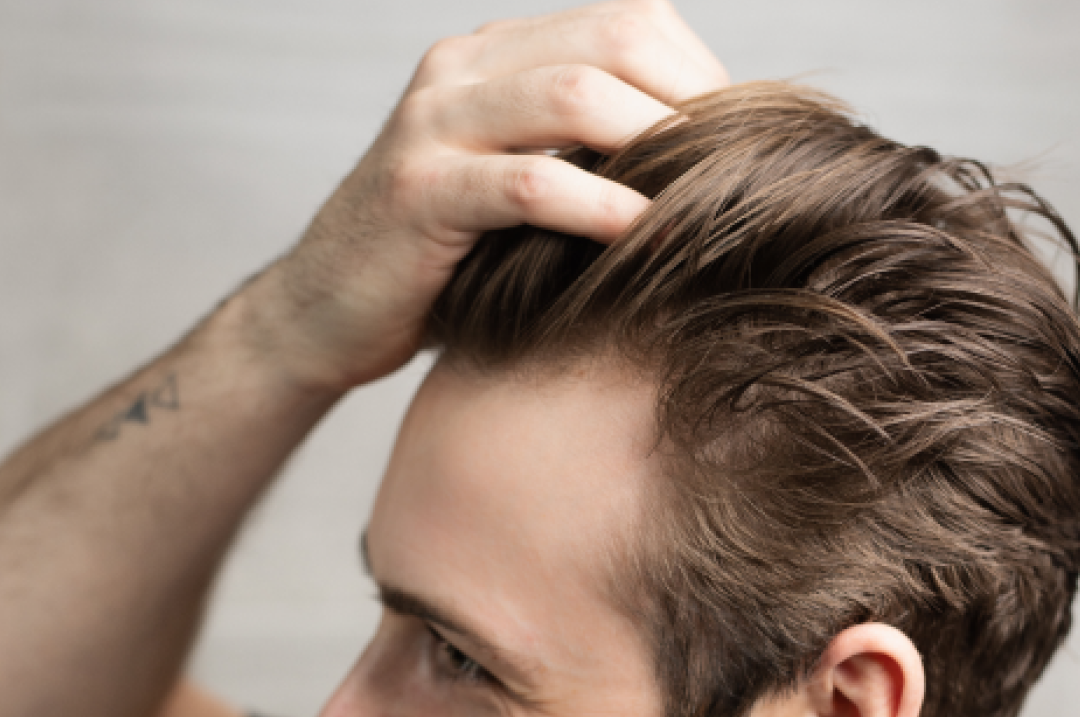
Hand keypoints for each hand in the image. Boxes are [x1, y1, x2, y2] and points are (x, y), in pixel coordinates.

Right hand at [244, 0, 728, 393]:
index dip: (700, 77)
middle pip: (614, 41)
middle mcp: (462, 71)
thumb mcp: (508, 189)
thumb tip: (693, 175)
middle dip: (693, 103)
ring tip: (706, 200)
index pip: (627, 23)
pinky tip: (642, 235)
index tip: (744, 147)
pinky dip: (597, 205)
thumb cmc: (434, 263)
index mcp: (493, 58)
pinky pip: (528, 184)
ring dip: (655, 143)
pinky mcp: (419, 195)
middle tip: (741, 174)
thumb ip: (575, 158)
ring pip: (572, 95)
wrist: (322, 311)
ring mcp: (434, 126)